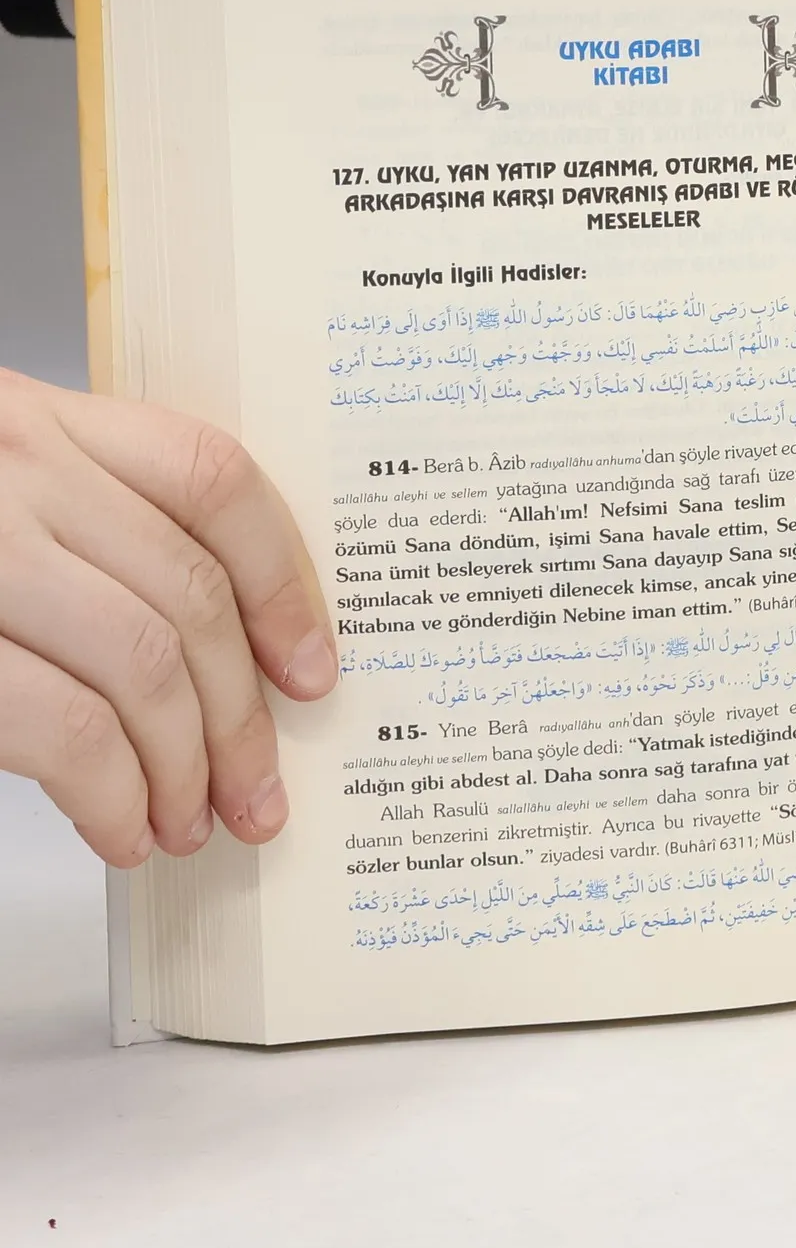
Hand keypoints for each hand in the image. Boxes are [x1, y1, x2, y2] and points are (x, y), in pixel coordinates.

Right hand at [0, 371, 335, 864]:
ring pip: (143, 664)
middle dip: (245, 715)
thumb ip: (78, 531)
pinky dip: (113, 794)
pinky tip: (119, 829)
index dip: (285, 583)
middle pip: (191, 592)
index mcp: (29, 418)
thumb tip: (224, 655)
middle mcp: (5, 463)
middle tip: (260, 793)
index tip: (312, 669)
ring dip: (188, 767)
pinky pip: (65, 726)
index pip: (212, 477)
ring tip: (190, 825)